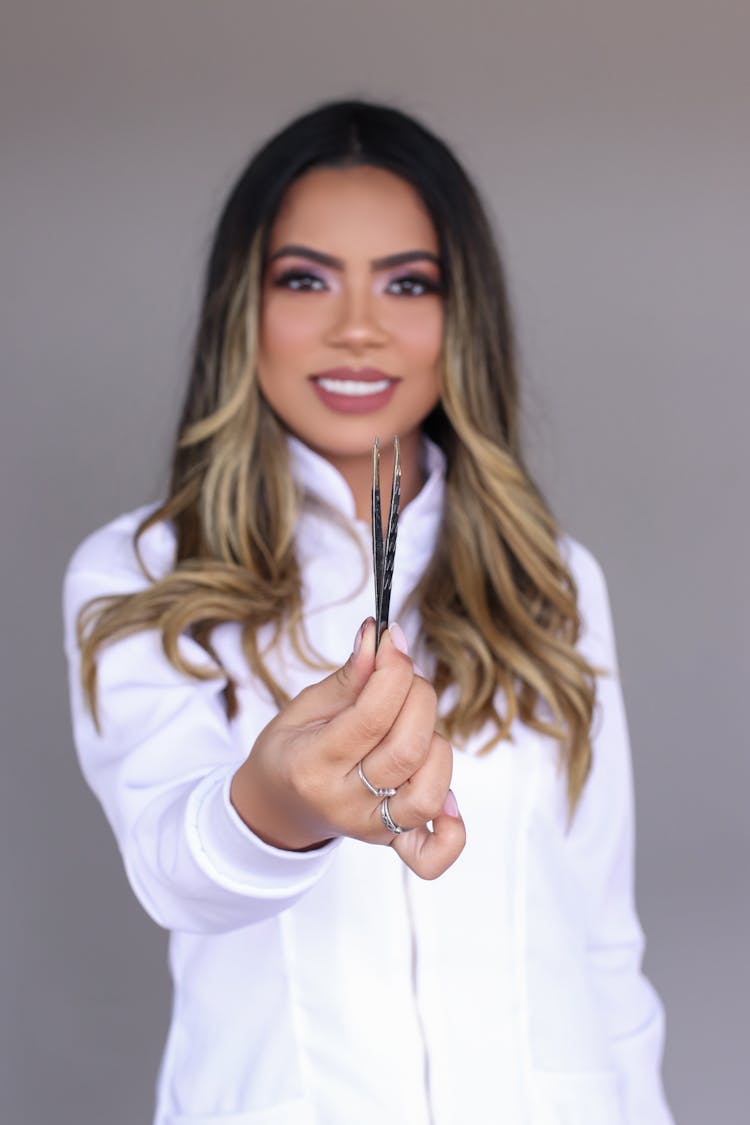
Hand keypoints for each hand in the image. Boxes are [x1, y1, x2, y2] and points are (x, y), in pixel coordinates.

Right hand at [230, 618, 464, 879]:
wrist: (279, 807)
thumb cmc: (291, 750)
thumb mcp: (304, 707)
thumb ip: (349, 678)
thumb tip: (378, 637)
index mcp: (311, 764)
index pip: (371, 716)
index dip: (393, 670)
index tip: (393, 638)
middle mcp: (343, 803)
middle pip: (407, 750)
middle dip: (418, 697)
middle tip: (404, 676)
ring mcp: (370, 828)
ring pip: (428, 792)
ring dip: (435, 744)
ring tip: (413, 725)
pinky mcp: (392, 841)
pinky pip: (432, 855)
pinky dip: (451, 830)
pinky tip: (448, 799)